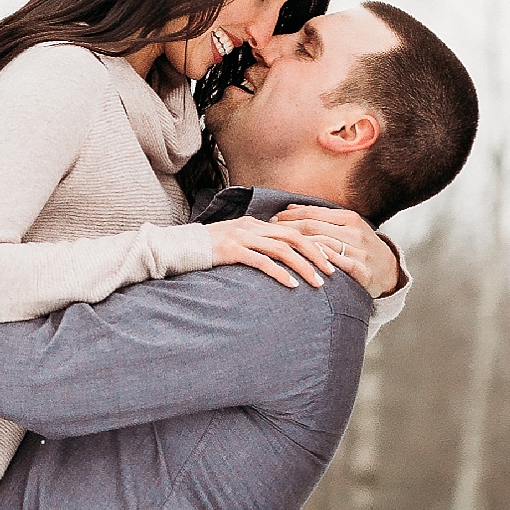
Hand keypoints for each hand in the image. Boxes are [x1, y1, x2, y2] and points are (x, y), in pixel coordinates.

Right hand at [208, 217, 346, 289]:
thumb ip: (253, 245)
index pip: (292, 230)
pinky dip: (279, 273)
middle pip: (294, 237)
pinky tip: (291, 285)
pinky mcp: (232, 251)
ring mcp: (242, 237)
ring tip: (316, 283)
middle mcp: (252, 227)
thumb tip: (273, 258)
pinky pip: (261, 262)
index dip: (313, 244)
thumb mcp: (234, 242)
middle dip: (316, 254)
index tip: (328, 260)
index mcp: (255, 224)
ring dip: (303, 266)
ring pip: (282, 249)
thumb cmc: (207, 250)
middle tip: (331, 272)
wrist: (179, 247)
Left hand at [274, 205, 400, 296]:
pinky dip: (318, 261)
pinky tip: (302, 262)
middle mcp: (354, 231)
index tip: (272, 219)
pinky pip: (336, 264)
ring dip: (296, 246)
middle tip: (269, 233)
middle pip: (312, 227)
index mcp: (349, 218)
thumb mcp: (346, 227)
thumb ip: (321, 218)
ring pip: (321, 244)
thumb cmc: (360, 248)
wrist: (388, 270)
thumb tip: (290, 208)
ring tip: (278, 249)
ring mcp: (358, 250)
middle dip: (288, 229)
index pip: (313, 213)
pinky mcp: (361, 270)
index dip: (290, 216)